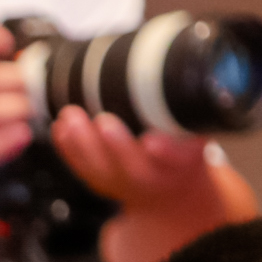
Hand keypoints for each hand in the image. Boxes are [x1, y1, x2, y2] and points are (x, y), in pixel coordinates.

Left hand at [49, 108, 226, 214]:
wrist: (169, 195)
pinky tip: (61, 129)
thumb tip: (194, 65)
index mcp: (183, 165)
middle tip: (103, 121)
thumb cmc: (183, 157)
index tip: (154, 142)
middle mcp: (153, 178)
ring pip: (102, 170)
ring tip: (71, 118)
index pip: (178, 159)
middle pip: (133, 167)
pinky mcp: (101, 183)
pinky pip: (83, 169)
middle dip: (117, 145)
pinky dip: (69, 150)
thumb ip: (197, 110)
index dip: (167, 151)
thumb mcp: (199, 134)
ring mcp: (123, 184)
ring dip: (83, 145)